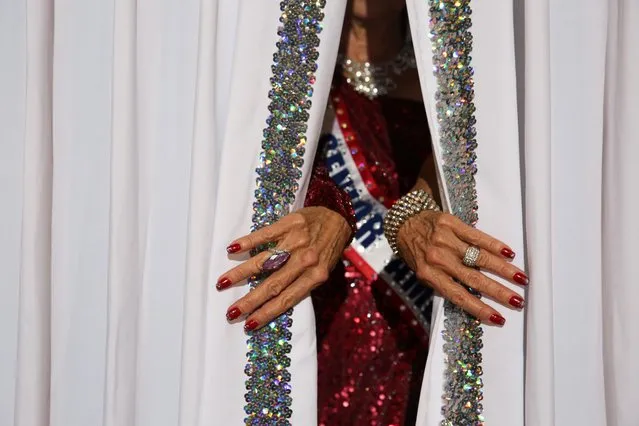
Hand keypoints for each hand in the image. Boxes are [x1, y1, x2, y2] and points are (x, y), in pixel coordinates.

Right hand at [218, 207, 351, 330]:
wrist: (338, 217)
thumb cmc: (327, 248)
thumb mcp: (321, 270)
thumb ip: (302, 283)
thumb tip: (274, 301)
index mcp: (316, 276)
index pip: (287, 299)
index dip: (267, 313)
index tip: (249, 324)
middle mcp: (306, 260)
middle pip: (273, 284)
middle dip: (250, 300)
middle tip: (230, 312)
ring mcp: (297, 241)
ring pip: (264, 261)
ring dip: (240, 273)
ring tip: (222, 283)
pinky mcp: (290, 223)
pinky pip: (265, 234)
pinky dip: (248, 242)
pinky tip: (232, 250)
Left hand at [397, 210, 526, 325]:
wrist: (404, 222)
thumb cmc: (417, 251)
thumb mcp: (424, 272)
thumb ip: (444, 283)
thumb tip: (473, 299)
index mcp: (429, 274)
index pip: (457, 295)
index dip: (479, 308)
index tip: (498, 318)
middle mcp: (437, 258)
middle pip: (473, 278)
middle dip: (498, 291)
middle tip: (518, 301)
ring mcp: (444, 240)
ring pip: (479, 257)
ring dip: (503, 270)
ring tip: (521, 279)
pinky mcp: (450, 223)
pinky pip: (476, 236)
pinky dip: (494, 245)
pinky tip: (509, 254)